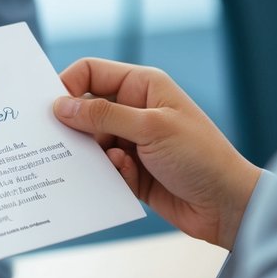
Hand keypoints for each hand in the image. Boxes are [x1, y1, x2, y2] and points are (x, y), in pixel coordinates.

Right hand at [53, 58, 261, 250]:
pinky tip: (129, 180)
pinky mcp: (131, 171)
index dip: (67, 86)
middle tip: (58, 143)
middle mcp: (134, 110)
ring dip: (93, 156)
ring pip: (90, 143)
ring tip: (111, 165)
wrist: (227, 205)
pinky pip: (102, 169)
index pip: (90, 73)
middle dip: (74, 127)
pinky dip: (110, 175)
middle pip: (85, 110)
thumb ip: (103, 115)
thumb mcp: (150, 128)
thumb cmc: (199, 157)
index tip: (49, 109)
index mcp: (142, 86)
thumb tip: (60, 105)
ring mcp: (132, 141)